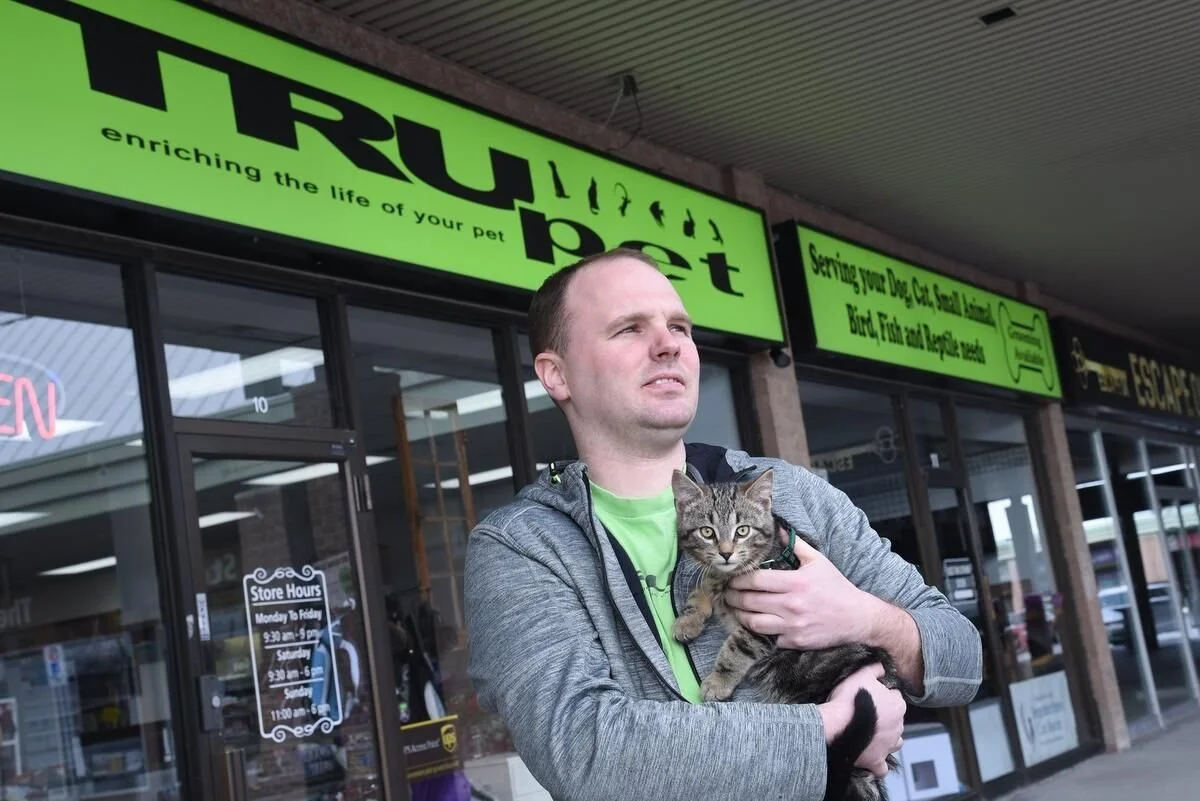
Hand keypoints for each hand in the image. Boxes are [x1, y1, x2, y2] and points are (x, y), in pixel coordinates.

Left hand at [725, 527, 883, 649]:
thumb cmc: (836, 587)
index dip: (739, 580)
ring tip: (736, 610)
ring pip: (754, 623)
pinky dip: (762, 632)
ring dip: (741, 616)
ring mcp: (793, 626)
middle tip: (727, 595)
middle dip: (733, 598)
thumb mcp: (818, 561)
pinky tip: (758, 624)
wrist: (857, 617)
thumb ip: (796, 545)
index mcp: (795, 583)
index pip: (756, 580)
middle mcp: (791, 605)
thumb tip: (778, 528)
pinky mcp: (795, 642)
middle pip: (750, 602)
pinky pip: (770, 638)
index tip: (732, 580)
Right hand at [825, 663, 905, 776]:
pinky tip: (870, 757)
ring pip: (895, 743)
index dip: (883, 695)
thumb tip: (882, 667)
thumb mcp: (861, 675)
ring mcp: (888, 746)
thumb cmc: (849, 699)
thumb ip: (875, 669)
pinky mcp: (877, 761)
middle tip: (867, 713)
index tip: (870, 695)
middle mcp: (898, 727)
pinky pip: (882, 767)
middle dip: (886, 717)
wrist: (836, 726)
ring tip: (871, 734)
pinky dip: (878, 764)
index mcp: (897, 705)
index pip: (895, 697)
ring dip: (887, 739)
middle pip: (896, 720)